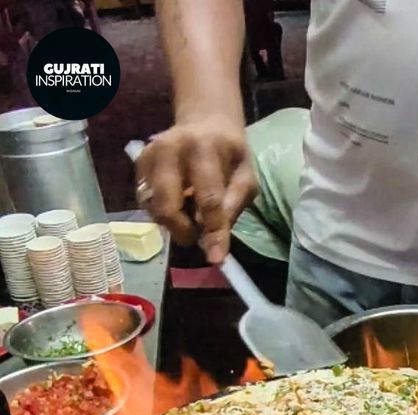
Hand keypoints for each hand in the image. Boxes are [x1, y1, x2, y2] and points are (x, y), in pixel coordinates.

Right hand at [136, 115, 258, 263]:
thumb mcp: (245, 176)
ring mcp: (149, 155)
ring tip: (190, 216)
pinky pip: (145, 203)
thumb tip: (215, 242)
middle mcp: (170, 148)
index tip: (216, 258)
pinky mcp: (138, 164)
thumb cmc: (229, 154)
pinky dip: (162, 213)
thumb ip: (233, 206)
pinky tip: (177, 204)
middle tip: (197, 236)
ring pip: (153, 208)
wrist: (204, 121)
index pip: (208, 198)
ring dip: (173, 223)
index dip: (213, 231)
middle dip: (183, 230)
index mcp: (204, 148)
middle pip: (167, 206)